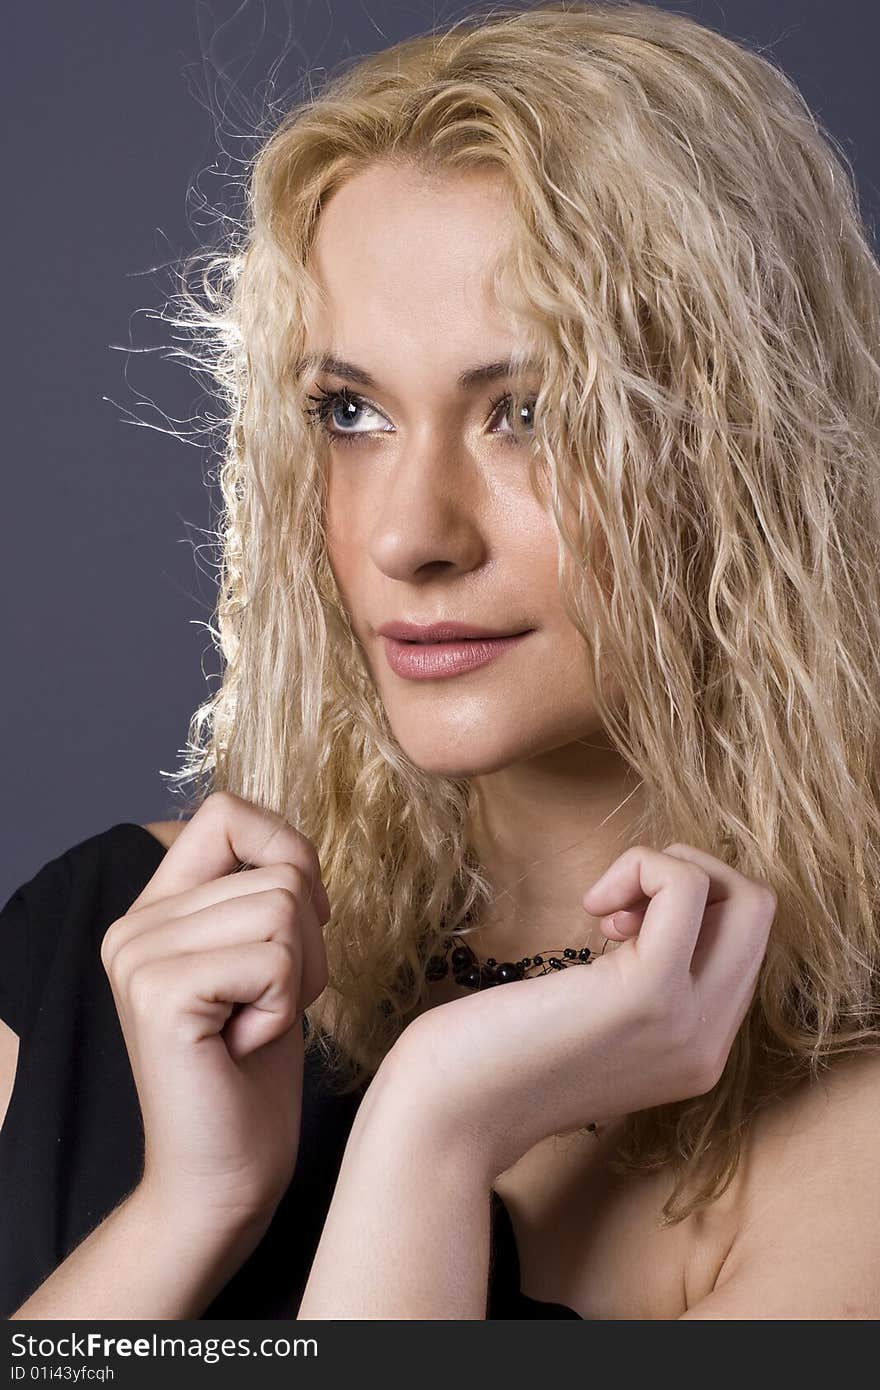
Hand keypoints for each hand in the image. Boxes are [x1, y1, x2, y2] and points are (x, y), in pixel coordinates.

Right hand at [100, 790, 330, 1230]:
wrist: (225, 1173)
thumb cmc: (254, 1069)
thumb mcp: (263, 959)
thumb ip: (260, 892)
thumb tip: (292, 844)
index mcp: (154, 908)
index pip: (227, 811)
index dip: (287, 850)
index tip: (301, 918)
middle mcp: (134, 925)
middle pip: (278, 870)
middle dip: (309, 940)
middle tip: (271, 1004)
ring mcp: (140, 957)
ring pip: (284, 908)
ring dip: (299, 975)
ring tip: (258, 1022)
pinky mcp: (162, 994)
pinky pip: (274, 958)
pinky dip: (284, 1004)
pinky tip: (247, 1043)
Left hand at [383, 842, 775, 1180]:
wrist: (449, 1112)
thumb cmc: (496, 1053)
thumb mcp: (592, 1021)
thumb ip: (640, 983)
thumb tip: (647, 908)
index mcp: (699, 1049)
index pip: (745, 946)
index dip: (690, 910)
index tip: (621, 924)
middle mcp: (710, 1044)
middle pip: (760, 915)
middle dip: (695, 875)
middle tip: (620, 902)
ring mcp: (687, 1023)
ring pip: (745, 899)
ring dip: (670, 868)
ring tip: (604, 907)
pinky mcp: (647, 993)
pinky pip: (684, 889)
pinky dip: (643, 865)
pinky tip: (591, 906)